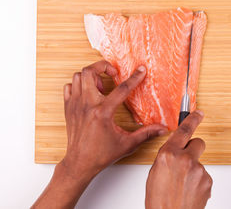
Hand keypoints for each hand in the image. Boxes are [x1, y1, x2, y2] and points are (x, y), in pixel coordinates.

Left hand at [62, 60, 167, 178]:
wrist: (79, 163)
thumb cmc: (101, 154)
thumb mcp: (128, 144)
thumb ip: (146, 133)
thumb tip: (161, 129)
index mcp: (103, 113)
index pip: (122, 89)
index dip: (134, 78)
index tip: (141, 70)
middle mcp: (87, 105)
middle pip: (89, 72)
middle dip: (103, 66)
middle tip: (113, 74)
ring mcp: (75, 105)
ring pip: (78, 76)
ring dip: (91, 76)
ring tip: (102, 85)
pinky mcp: (68, 108)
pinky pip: (69, 86)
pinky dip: (79, 84)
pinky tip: (89, 92)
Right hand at [145, 111, 212, 208]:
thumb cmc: (159, 200)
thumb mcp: (155, 173)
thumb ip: (167, 158)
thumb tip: (175, 153)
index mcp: (168, 155)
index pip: (183, 130)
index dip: (192, 119)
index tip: (199, 113)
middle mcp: (185, 159)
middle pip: (198, 142)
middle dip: (194, 148)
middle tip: (187, 160)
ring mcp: (198, 170)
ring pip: (200, 162)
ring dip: (193, 170)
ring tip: (183, 185)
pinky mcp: (207, 180)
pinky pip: (204, 175)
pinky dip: (198, 182)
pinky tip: (189, 191)